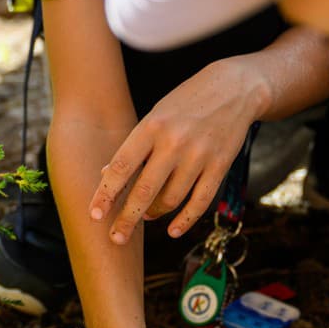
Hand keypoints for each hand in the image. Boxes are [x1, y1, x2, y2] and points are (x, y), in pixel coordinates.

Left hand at [90, 58, 271, 243]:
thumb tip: (105, 176)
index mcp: (151, 127)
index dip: (105, 194)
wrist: (234, 89)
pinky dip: (185, 220)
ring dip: (154, 214)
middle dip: (127, 219)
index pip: (121, 167)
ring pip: (170, 199)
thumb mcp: (154, 117)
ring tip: (146, 217)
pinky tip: (173, 230)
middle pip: (144, 191)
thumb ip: (133, 147)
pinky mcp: (220, 165)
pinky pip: (200, 202)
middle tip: (116, 238)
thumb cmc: (185, 105)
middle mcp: (174, 142)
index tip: (94, 215)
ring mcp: (199, 155)